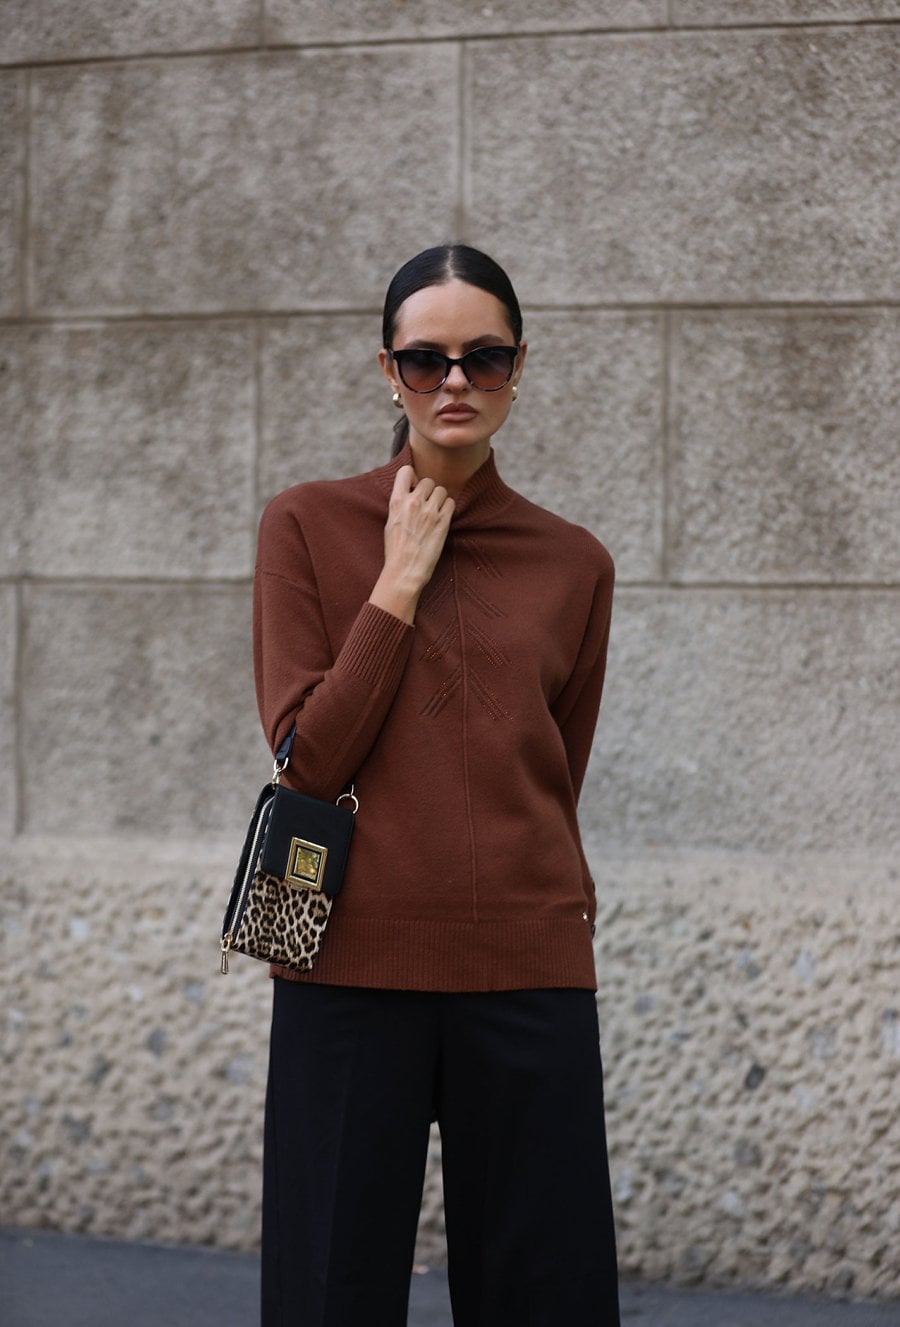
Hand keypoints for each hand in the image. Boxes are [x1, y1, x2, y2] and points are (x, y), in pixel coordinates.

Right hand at [369, 466, 453, 622]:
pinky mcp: (442, 521)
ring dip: (440, 500)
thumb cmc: (396, 550)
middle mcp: (413, 502)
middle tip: (427, 506)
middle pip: (428, 481)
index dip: (413, 477)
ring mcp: (429, 511)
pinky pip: (451, 503)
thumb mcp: (391, 522)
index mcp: (396, 501)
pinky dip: (448, 509)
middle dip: (429, 491)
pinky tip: (442, 519)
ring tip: (435, 514)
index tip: (414, 488)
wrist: (405, 570)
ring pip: (442, 490)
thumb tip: (409, 492)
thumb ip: (400, 504)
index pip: (406, 471)